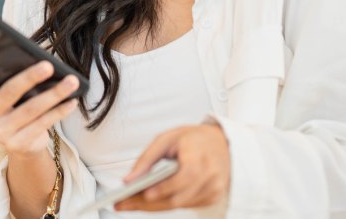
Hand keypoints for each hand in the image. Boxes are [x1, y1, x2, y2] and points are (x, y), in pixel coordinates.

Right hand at [0, 59, 80, 155]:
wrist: (22, 144)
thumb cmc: (14, 105)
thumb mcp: (6, 92)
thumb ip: (9, 76)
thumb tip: (36, 56)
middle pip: (6, 94)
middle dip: (29, 78)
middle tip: (48, 65)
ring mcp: (0, 134)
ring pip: (31, 109)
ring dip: (54, 94)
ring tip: (71, 82)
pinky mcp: (18, 145)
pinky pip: (42, 124)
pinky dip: (59, 111)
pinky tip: (71, 101)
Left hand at [114, 124, 230, 211]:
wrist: (222, 143)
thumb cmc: (192, 139)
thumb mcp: (166, 138)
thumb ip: (147, 158)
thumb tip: (129, 179)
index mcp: (200, 156)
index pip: (185, 176)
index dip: (165, 187)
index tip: (145, 194)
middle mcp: (211, 176)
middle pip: (178, 197)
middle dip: (148, 203)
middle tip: (123, 204)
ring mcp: (214, 189)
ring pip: (179, 205)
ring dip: (153, 206)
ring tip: (129, 203)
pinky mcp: (211, 198)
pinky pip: (184, 205)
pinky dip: (165, 204)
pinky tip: (147, 201)